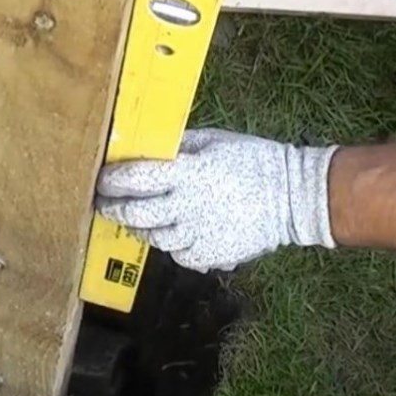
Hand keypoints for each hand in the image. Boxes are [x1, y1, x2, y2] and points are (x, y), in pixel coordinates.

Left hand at [95, 128, 337, 272]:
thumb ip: (178, 148)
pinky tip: (175, 232)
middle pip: (136, 214)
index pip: (136, 178)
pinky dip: (171, 244)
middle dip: (113, 209)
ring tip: (137, 218)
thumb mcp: (214, 141)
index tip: (102, 180)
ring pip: (153, 238)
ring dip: (140, 227)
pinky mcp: (209, 255)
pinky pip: (177, 254)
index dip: (112, 180)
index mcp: (189, 173)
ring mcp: (198, 234)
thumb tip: (146, 149)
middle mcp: (188, 206)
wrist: (293, 197)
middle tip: (105, 204)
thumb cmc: (254, 160)